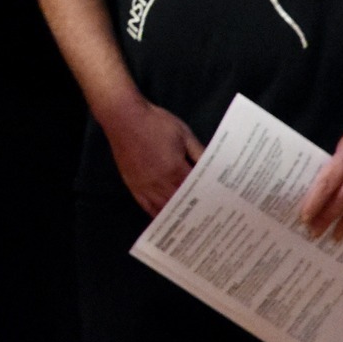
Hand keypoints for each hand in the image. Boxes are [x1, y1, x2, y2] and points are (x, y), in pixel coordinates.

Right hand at [99, 95, 203, 216]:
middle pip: (181, 204)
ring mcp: (145, 186)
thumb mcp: (183, 134)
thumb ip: (199, 152)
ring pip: (164, 209)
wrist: (123, 116)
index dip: (207, 199)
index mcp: (175, 169)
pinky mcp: (133, 185)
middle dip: (194, 212)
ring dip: (176, 217)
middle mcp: (160, 183)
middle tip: (207, 220)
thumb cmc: (155, 122)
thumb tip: (214, 168)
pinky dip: (156, 215)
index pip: (196, 191)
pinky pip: (146, 206)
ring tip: (190, 226)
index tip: (218, 208)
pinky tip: (165, 220)